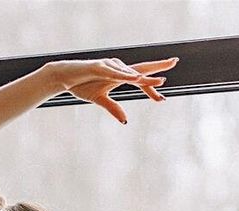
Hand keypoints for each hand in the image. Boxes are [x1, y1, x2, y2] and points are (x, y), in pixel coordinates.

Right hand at [47, 57, 178, 122]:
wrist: (63, 76)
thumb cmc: (80, 85)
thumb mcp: (99, 99)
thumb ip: (113, 108)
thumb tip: (125, 121)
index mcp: (119, 76)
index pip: (140, 80)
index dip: (152, 88)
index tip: (163, 99)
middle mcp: (117, 69)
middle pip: (141, 67)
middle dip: (159, 66)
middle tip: (175, 62)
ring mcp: (109, 67)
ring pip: (131, 73)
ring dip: (146, 78)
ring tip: (162, 82)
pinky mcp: (99, 67)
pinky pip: (115, 73)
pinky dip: (126, 75)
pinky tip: (137, 78)